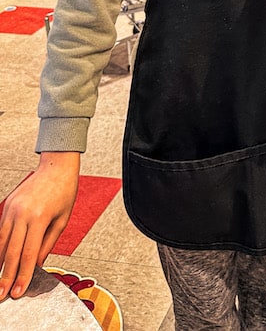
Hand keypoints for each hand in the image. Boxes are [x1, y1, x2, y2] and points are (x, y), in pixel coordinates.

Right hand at [0, 152, 79, 300]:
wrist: (56, 165)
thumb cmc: (64, 190)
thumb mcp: (62, 219)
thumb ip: (48, 244)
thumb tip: (36, 265)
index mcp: (39, 218)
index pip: (28, 254)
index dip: (22, 276)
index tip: (18, 292)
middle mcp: (22, 214)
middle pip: (11, 252)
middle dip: (6, 276)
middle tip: (2, 295)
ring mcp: (12, 209)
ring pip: (1, 243)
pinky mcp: (7, 205)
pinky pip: (0, 231)